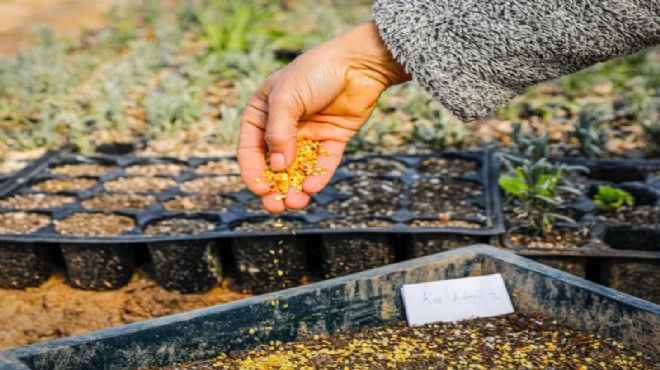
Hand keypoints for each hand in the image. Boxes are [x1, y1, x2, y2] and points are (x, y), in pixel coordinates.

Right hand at [237, 21, 409, 212]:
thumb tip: (278, 168)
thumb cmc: (315, 72)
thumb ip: (279, 133)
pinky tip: (312, 188)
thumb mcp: (287, 99)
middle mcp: (283, 126)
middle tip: (275, 207)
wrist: (358, 63)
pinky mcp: (332, 139)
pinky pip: (322, 163)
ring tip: (296, 202)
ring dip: (295, 187)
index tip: (259, 189)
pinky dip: (318, 176)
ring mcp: (308, 134)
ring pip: (298, 168)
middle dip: (274, 187)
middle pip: (274, 164)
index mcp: (262, 113)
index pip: (250, 149)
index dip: (252, 172)